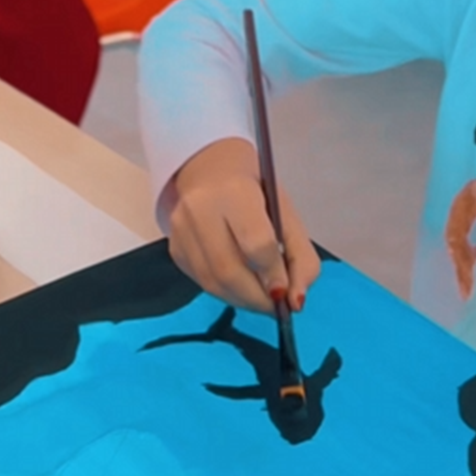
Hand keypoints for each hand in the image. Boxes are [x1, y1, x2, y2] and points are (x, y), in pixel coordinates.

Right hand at [168, 137, 320, 312]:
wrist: (209, 168)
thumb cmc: (255, 191)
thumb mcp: (287, 214)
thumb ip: (300, 257)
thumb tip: (296, 302)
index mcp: (235, 192)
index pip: (256, 244)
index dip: (273, 275)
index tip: (287, 293)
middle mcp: (200, 209)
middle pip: (229, 270)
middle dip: (258, 298)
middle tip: (277, 307)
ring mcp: (181, 230)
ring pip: (212, 283)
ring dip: (243, 301)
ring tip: (262, 300)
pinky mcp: (174, 248)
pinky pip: (202, 282)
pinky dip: (226, 293)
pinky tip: (241, 286)